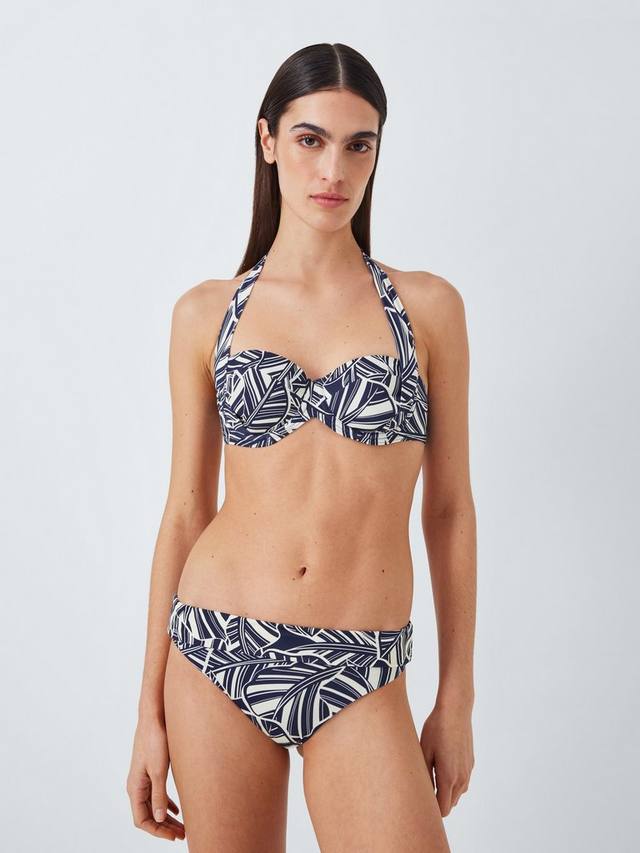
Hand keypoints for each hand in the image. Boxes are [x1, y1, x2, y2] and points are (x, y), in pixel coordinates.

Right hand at [126, 715, 185, 841]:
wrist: (154, 716)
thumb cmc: (155, 739)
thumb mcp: (159, 770)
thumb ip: (158, 795)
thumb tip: (160, 819)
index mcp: (135, 787)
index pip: (142, 820)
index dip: (157, 831)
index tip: (173, 836)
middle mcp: (137, 785)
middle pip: (148, 815)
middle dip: (164, 827)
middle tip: (182, 835)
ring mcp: (144, 778)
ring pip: (154, 806)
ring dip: (167, 818)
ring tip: (182, 826)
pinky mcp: (152, 770)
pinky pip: (157, 794)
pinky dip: (167, 804)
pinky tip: (178, 810)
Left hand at [419, 701, 473, 816]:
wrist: (455, 710)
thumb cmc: (436, 729)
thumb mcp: (424, 751)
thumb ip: (425, 776)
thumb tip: (422, 793)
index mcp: (449, 778)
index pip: (443, 810)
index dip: (431, 812)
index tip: (419, 805)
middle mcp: (462, 778)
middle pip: (450, 804)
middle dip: (437, 802)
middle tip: (421, 790)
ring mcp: (468, 771)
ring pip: (457, 794)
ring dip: (445, 792)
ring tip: (430, 775)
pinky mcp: (471, 763)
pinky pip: (462, 781)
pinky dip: (453, 781)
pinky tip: (442, 764)